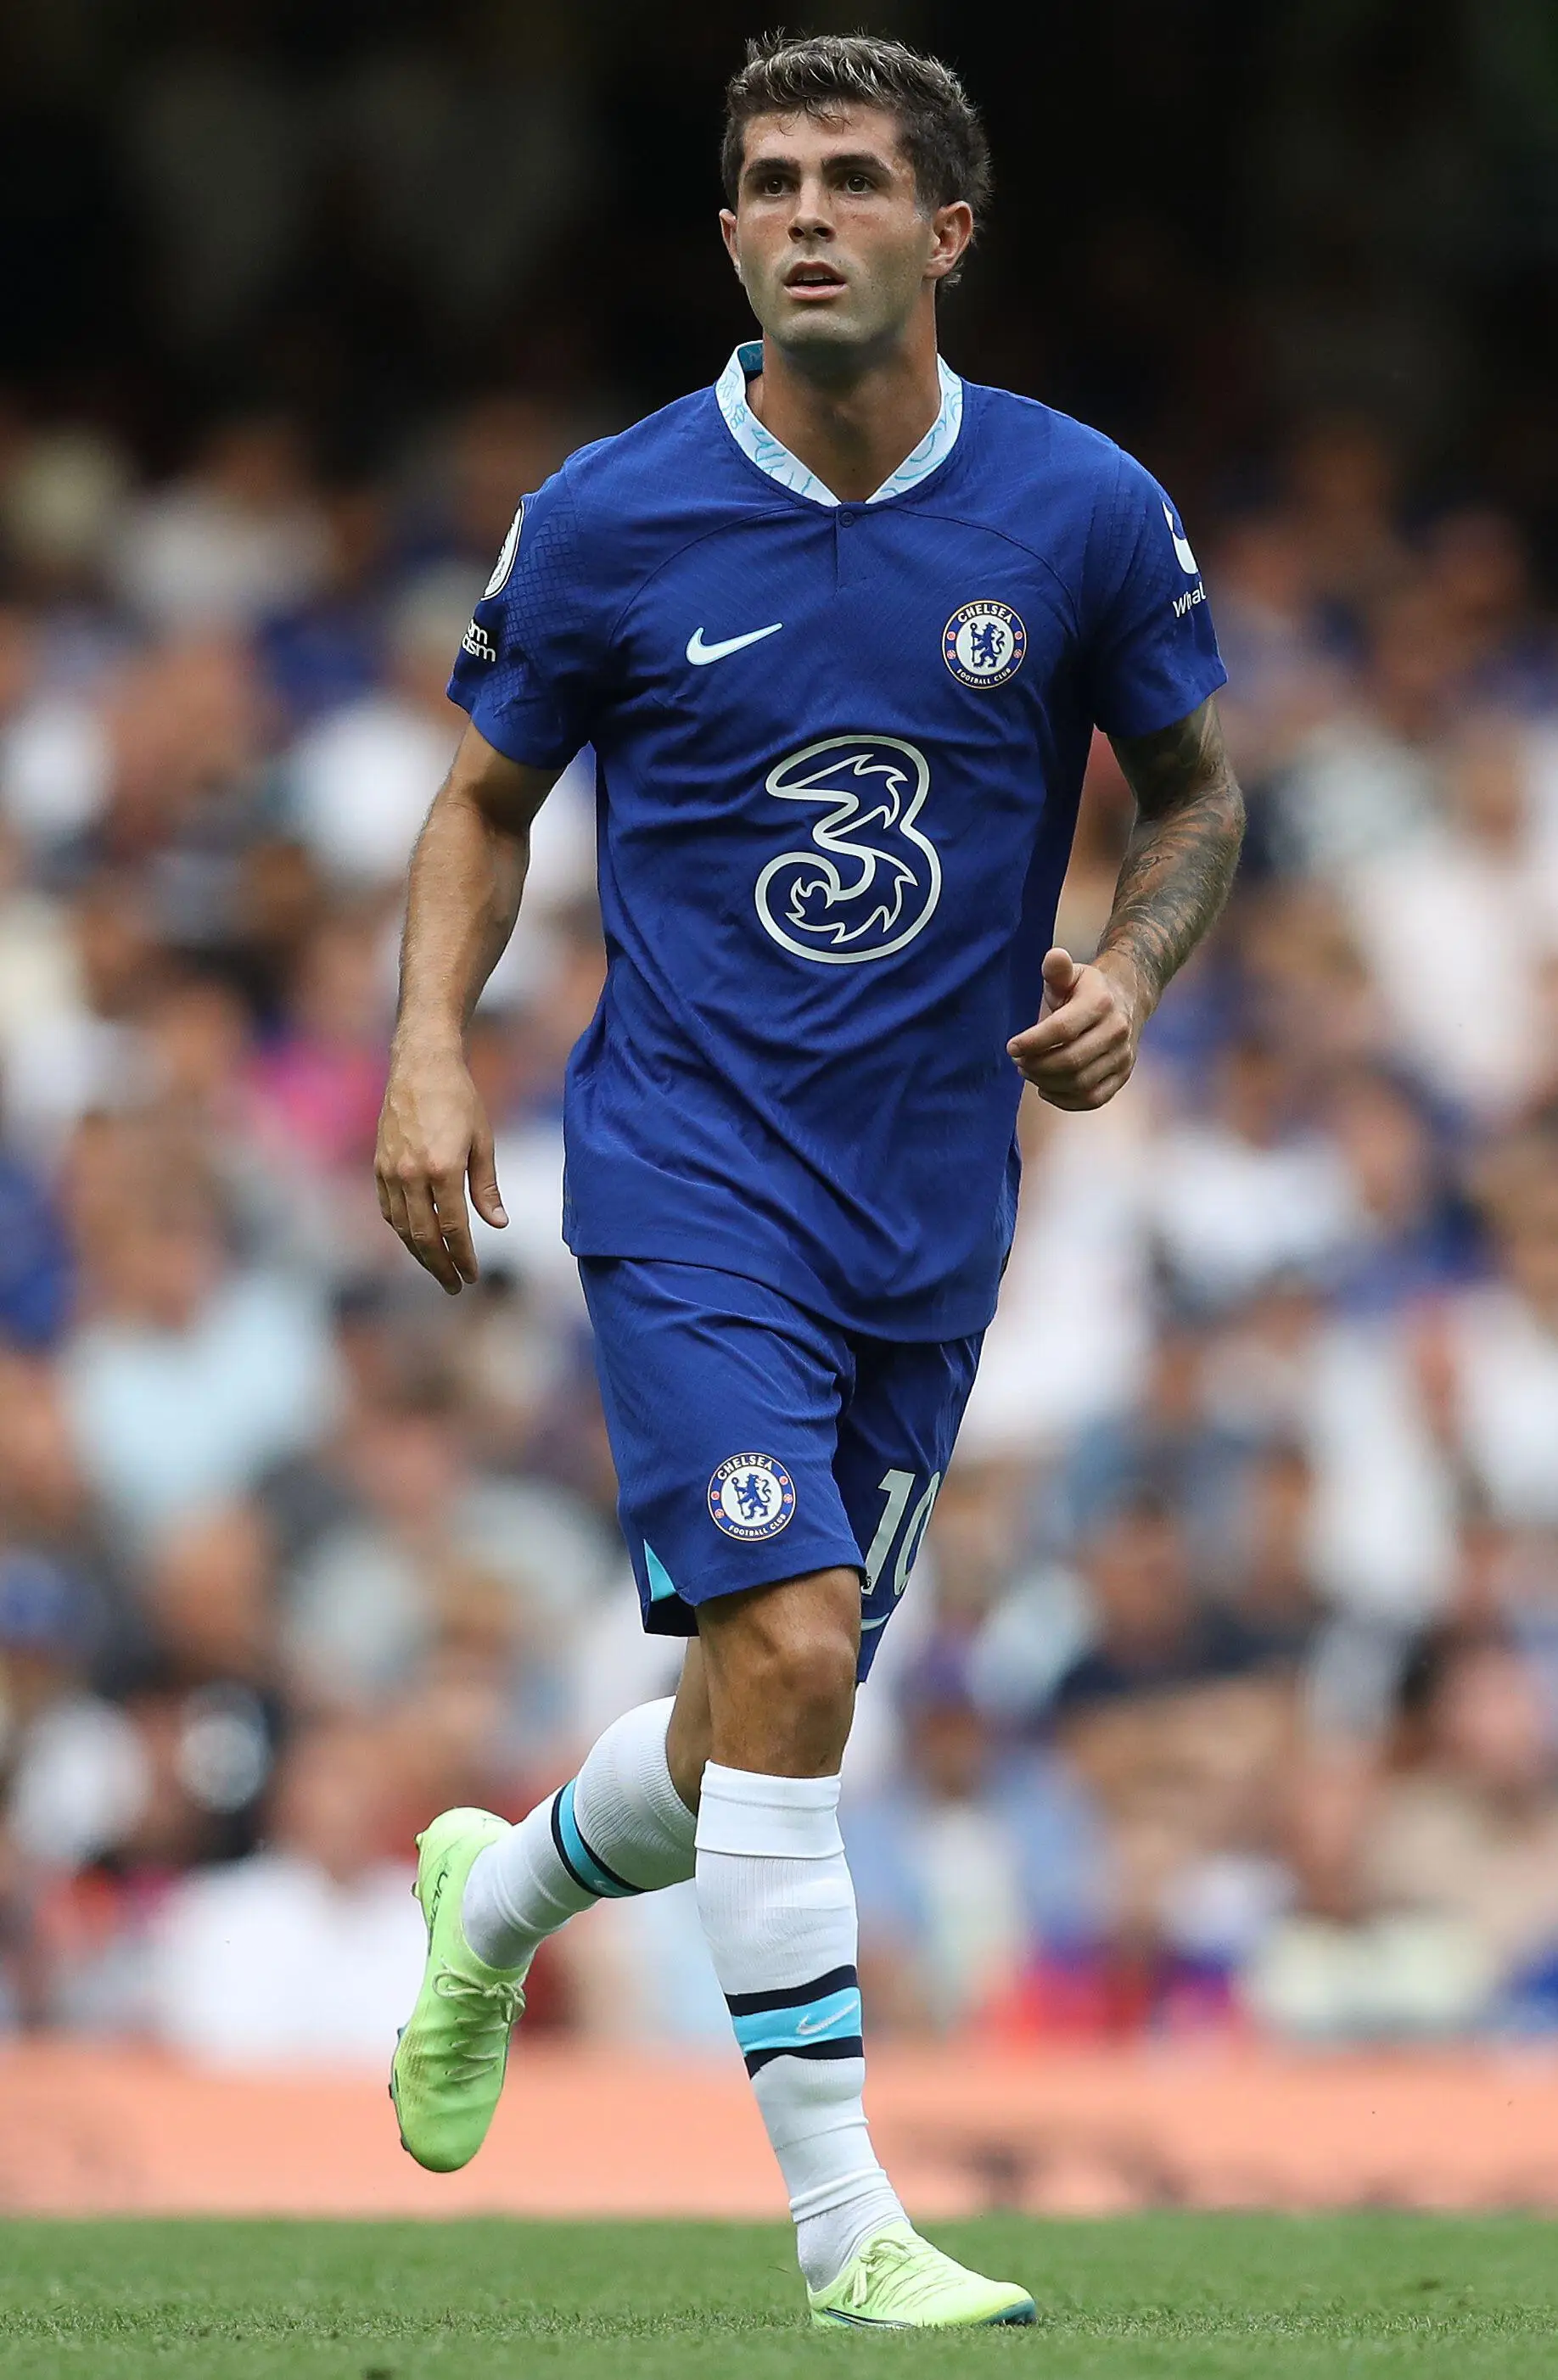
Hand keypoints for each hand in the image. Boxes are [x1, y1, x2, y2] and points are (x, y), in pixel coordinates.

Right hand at [374, 1033, 505, 1293]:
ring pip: (402, 1227)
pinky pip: (388, 1209)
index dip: (463, 1257)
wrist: (420, 1065)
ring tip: (437, 1269)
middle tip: (454, 1285)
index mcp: (443, 1169)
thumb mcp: (483, 1141)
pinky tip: (415, 1239)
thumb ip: (487, 1187)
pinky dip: (401, 1230)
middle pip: (424, 1236)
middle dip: (440, 1266)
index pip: (453, 1229)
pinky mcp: (379, 1165)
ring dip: (419, 1253)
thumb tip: (498, 1224)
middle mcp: (411, 1174)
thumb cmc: (459, 1099)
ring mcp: (391, 1170)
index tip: (472, 1275)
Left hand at [1006, 948, 1143, 1110]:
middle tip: (1019, 1063)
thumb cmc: (1086, 990)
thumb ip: (1057, 969)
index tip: (1011, 1047)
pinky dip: (1065, 1101)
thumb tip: (1054, 956)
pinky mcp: (1123, 1075)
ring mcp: (1123, 1056)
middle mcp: (1117, 1030)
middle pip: (1071, 1061)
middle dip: (1037, 1066)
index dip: (1032, 1042)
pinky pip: (1093, 1099)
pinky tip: (1046, 1088)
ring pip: (1080, 1083)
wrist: (1126, 1000)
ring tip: (1030, 1072)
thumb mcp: (1071, 974)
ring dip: (1047, 1083)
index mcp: (1100, 1002)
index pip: (1062, 1030)